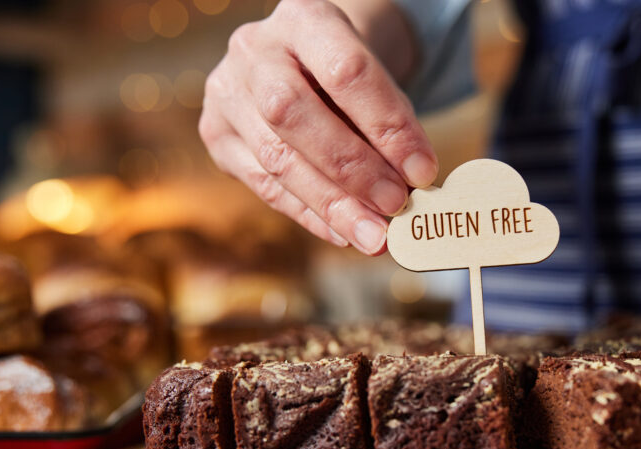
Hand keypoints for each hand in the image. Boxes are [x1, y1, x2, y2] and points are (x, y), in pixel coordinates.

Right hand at [199, 0, 438, 254]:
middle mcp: (255, 49)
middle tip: (395, 205)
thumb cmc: (350, 76)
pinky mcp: (217, 135)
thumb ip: (391, 126)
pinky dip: (310, 215)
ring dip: (333, 206)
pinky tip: (344, 234)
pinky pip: (264, 186)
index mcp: (304, 18)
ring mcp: (227, 92)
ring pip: (276, 159)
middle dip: (352, 169)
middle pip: (294, 114)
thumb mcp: (375, 79)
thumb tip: (413, 190)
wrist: (303, 62)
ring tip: (375, 236)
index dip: (387, 126)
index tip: (423, 171)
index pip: (346, 72)